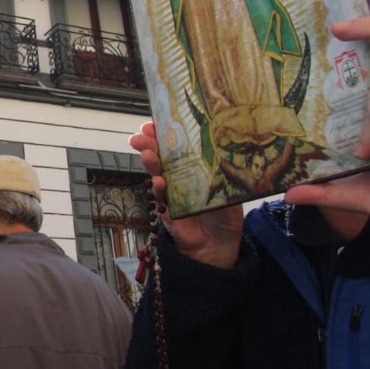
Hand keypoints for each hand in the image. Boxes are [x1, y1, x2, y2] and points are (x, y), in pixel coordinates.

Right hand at [131, 121, 243, 268]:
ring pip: (157, 173)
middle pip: (160, 155)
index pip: (176, 144)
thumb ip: (222, 170)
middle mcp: (178, 176)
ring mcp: (171, 193)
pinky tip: (158, 181)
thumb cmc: (224, 213)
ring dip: (151, 162)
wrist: (219, 245)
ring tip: (148, 154)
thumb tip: (224, 148)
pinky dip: (159, 189)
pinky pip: (161, 199)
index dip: (163, 133)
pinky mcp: (168, 211)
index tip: (153, 123)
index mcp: (192, 166)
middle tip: (141, 136)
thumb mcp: (229, 187)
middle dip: (148, 143)